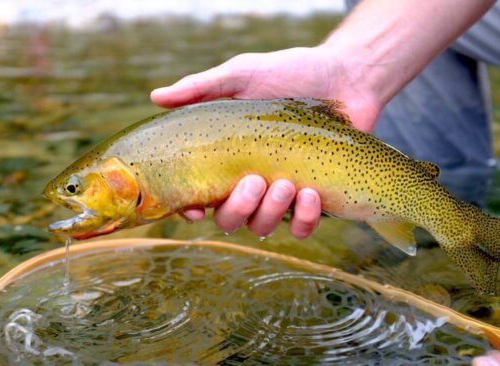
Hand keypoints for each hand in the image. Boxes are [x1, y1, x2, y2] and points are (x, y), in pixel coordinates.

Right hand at [151, 46, 378, 237]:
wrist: (344, 76)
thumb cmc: (290, 72)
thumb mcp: (243, 75)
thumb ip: (201, 88)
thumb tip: (155, 97)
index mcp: (228, 158)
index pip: (200, 195)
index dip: (191, 209)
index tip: (195, 208)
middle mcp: (251, 180)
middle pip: (229, 219)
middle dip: (237, 208)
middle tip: (255, 181)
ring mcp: (282, 193)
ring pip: (262, 226)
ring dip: (270, 213)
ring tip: (286, 184)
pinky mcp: (315, 198)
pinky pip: (301, 227)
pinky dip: (303, 219)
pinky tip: (311, 194)